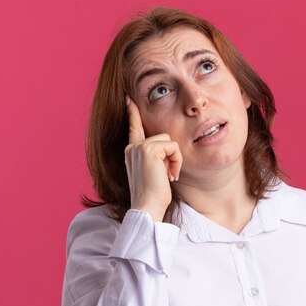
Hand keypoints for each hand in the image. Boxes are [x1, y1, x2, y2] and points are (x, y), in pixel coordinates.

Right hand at [124, 95, 182, 221]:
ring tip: (167, 177)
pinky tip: (169, 176)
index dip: (132, 113)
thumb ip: (156, 158)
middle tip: (166, 176)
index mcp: (131, 152)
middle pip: (163, 137)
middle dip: (171, 156)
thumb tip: (168, 149)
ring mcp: (139, 147)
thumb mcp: (154, 173)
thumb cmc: (153, 196)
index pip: (133, 128)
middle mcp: (132, 147)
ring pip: (169, 141)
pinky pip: (173, 147)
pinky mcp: (148, 149)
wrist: (147, 206)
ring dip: (174, 159)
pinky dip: (176, 161)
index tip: (129, 99)